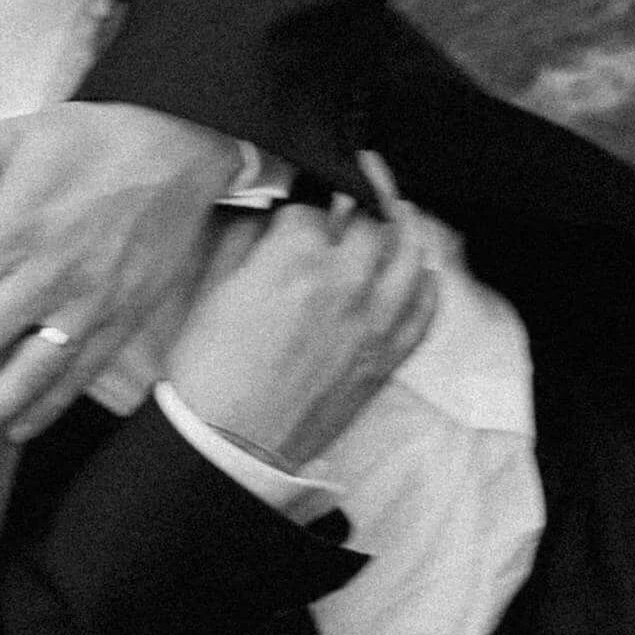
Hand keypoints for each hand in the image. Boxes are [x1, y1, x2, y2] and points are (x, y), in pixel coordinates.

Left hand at [0, 103, 237, 442]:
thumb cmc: (97, 136)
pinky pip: (80, 372)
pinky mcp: (125, 316)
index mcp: (17, 227)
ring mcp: (91, 301)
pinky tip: (19, 429)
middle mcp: (50, 272)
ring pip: (30, 369)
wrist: (186, 149)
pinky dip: (49, 404)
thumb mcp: (21, 134)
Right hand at [164, 160, 438, 473]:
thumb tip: (269, 214)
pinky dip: (426, 284)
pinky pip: (425, 310)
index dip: (307, 195)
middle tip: (355, 191)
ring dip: (404, 227)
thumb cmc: (208, 369)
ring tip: (397, 213)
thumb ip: (245, 239)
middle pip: (371, 220)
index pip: (315, 204)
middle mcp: (345, 281)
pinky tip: (420, 273)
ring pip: (410, 254)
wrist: (229, 443)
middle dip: (360, 202)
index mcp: (294, 257)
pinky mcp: (387, 356)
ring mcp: (374, 320)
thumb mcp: (213, 289)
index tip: (305, 194)